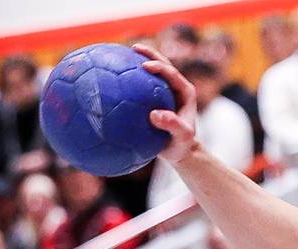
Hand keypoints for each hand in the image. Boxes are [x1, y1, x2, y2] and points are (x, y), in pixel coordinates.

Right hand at [134, 46, 203, 165]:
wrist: (180, 151)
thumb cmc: (181, 145)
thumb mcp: (181, 137)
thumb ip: (172, 125)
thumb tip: (154, 115)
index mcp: (185, 92)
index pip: (172, 74)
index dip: (159, 66)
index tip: (145, 65)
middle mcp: (176, 88)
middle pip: (163, 64)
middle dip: (150, 54)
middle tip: (134, 48)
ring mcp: (165, 92)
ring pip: (153, 72)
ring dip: (140, 60)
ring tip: (124, 52)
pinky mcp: (155, 98)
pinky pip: (142, 86)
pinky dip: (130, 79)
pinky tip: (113, 78)